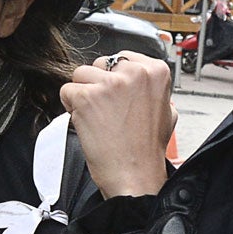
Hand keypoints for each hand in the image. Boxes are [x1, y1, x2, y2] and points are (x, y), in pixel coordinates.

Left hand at [60, 52, 173, 198]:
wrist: (135, 175)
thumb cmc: (147, 150)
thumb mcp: (166, 111)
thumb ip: (153, 89)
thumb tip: (143, 81)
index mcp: (156, 71)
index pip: (122, 58)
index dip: (115, 79)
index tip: (118, 96)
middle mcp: (134, 73)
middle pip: (99, 64)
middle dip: (98, 85)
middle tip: (108, 112)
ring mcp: (110, 84)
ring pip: (80, 75)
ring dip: (83, 95)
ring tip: (98, 118)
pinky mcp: (87, 97)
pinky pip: (66, 92)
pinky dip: (70, 108)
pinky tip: (88, 123)